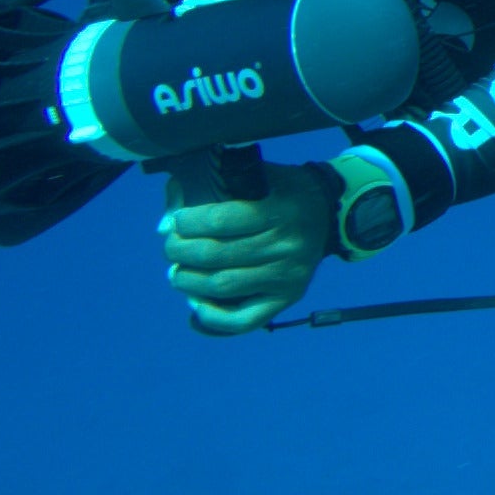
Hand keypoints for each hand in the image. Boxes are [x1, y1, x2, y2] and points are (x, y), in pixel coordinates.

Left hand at [163, 185, 335, 335]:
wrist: (327, 212)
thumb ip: (210, 188)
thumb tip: (166, 223)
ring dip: (189, 282)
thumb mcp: (254, 175)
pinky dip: (214, 318)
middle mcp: (286, 245)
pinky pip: (245, 319)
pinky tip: (195, 305)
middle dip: (181, 252)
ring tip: (176, 273)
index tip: (177, 221)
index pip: (221, 219)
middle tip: (171, 247)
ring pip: (224, 286)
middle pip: (217, 255)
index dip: (189, 222)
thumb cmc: (280, 190)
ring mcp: (288, 276)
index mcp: (279, 209)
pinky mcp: (288, 298)